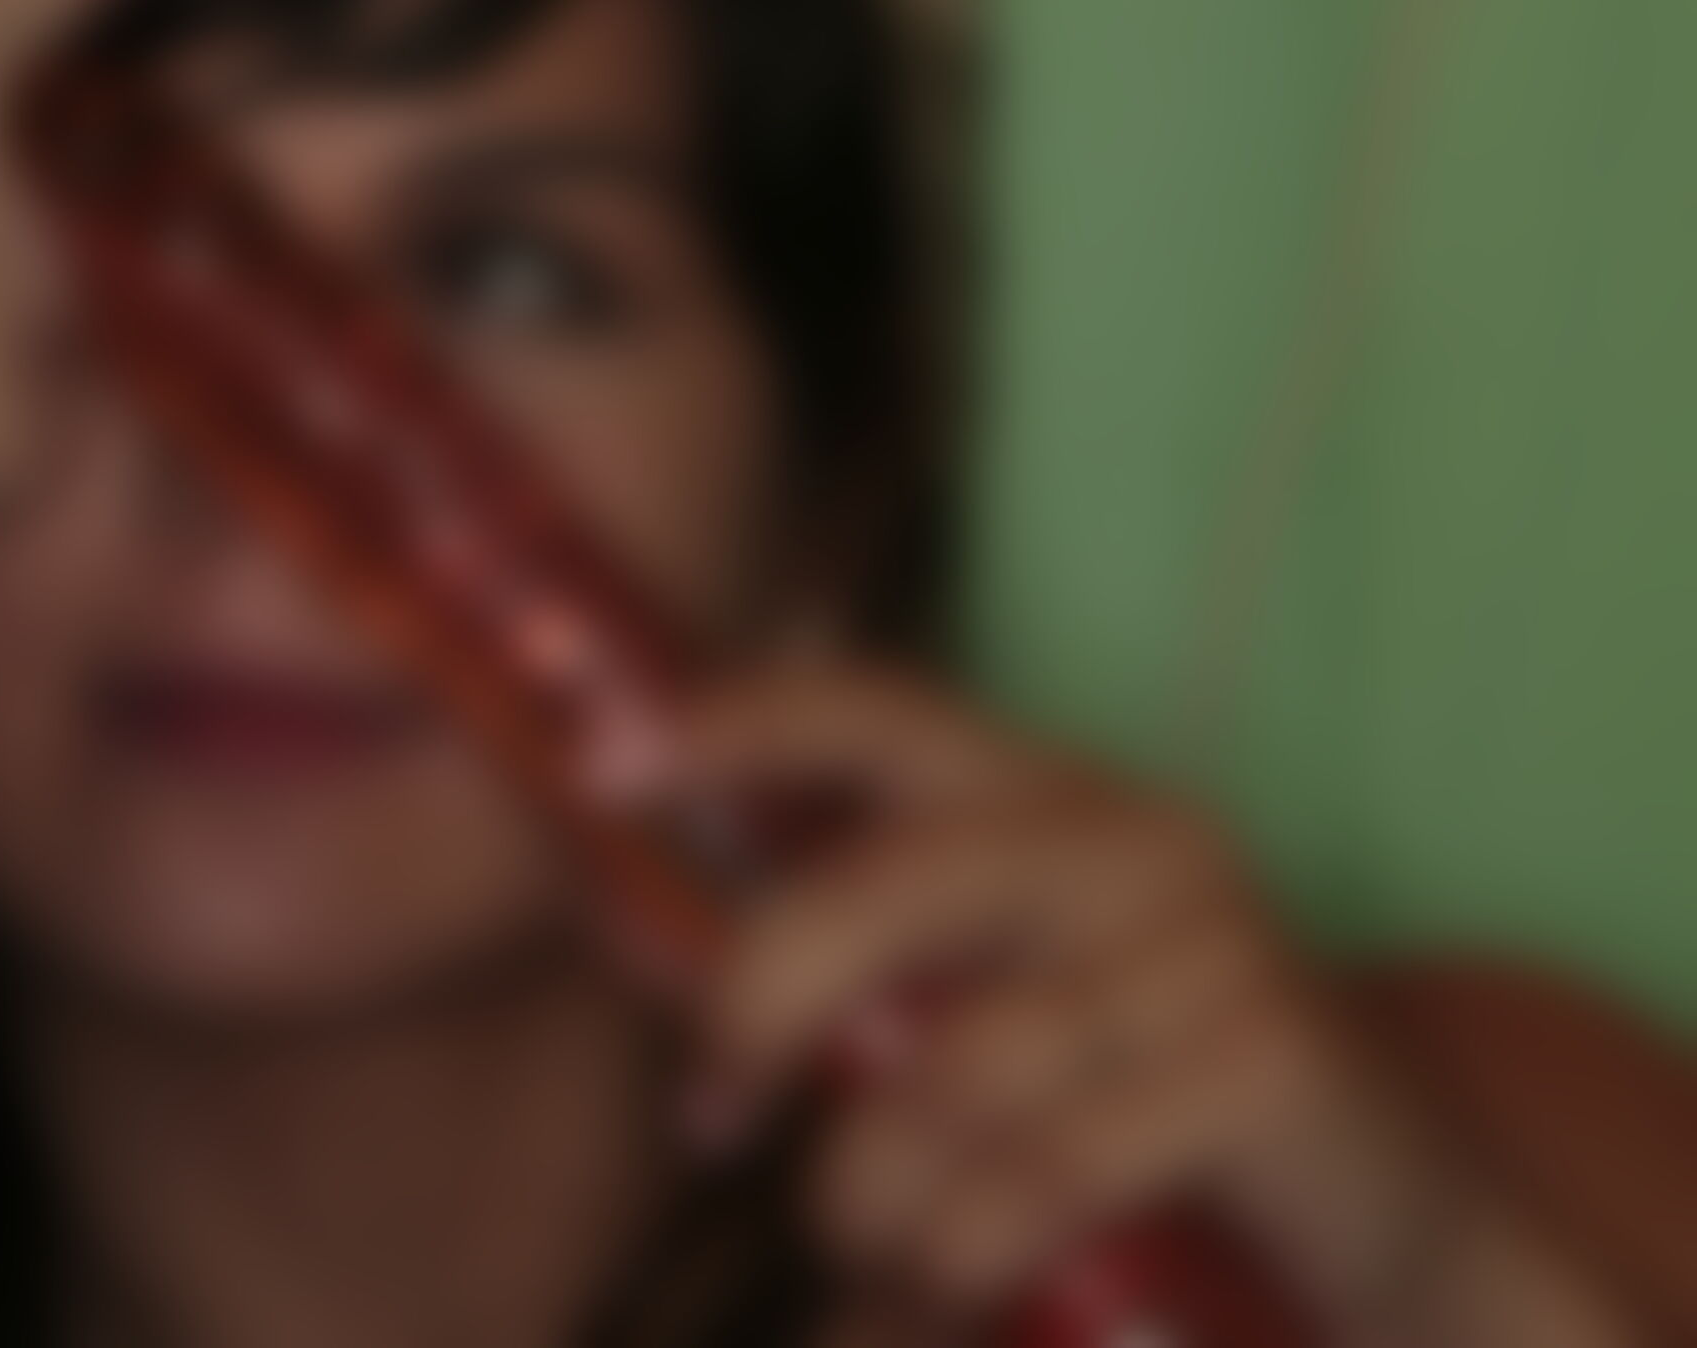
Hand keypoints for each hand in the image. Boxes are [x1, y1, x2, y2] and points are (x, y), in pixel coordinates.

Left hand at [652, 664, 1631, 1347]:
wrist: (1395, 1218)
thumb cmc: (1139, 1101)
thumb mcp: (994, 1003)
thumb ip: (851, 967)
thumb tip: (635, 941)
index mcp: (1052, 791)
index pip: (877, 710)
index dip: (736, 724)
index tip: (599, 765)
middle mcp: (1136, 838)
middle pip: (886, 889)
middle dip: (759, 1004)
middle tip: (704, 1113)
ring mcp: (1216, 944)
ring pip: (958, 1062)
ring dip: (869, 1181)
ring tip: (852, 1241)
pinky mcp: (1274, 1065)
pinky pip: (1057, 1161)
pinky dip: (968, 1239)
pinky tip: (939, 1284)